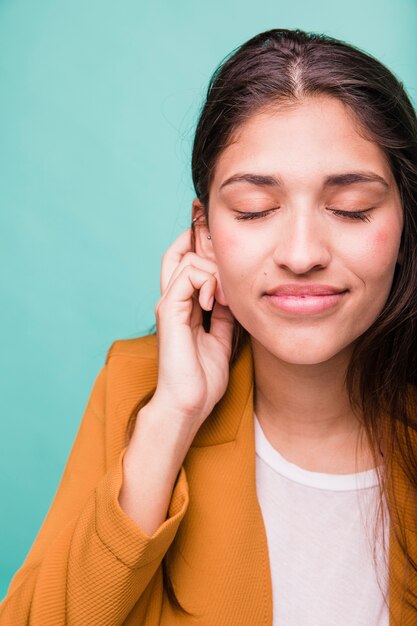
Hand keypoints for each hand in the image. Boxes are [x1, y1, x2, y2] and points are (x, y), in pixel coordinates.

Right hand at [149, 227, 233, 430]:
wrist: (189, 404)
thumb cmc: (202, 378)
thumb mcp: (222, 337)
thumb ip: (224, 313)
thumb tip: (236, 291)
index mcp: (183, 306)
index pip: (184, 261)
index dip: (201, 247)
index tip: (227, 251)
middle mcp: (172, 300)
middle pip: (182, 252)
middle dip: (209, 250)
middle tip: (233, 273)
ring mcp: (168, 304)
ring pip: (188, 260)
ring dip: (215, 272)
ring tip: (228, 299)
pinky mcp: (168, 311)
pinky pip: (186, 276)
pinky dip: (207, 282)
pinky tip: (217, 303)